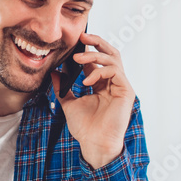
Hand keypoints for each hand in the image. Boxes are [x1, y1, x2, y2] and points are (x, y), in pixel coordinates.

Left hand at [51, 32, 134, 169]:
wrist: (95, 144)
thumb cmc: (85, 128)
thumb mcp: (69, 104)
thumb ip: (63, 88)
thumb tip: (54, 73)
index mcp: (101, 84)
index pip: (96, 60)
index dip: (86, 49)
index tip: (72, 43)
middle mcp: (112, 82)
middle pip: (110, 53)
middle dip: (97, 42)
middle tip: (82, 36)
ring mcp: (121, 86)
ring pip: (113, 59)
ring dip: (94, 54)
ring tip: (77, 57)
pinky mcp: (126, 91)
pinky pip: (115, 71)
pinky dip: (100, 71)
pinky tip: (87, 80)